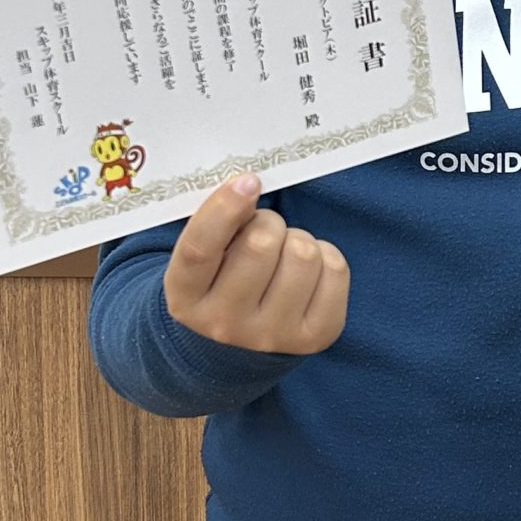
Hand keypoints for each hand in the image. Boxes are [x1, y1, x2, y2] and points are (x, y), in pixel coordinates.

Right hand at [163, 175, 349, 354]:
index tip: (247, 181)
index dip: (225, 207)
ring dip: (297, 240)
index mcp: (185, 298)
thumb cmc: (222, 278)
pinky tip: (307, 272)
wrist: (243, 340)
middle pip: (261, 243)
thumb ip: (216, 223)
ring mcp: (271, 336)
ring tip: (284, 255)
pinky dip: (326, 257)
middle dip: (268, 223)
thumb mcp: (204, 254)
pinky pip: (335, 269)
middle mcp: (224, 324)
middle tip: (264, 232)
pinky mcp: (315, 337)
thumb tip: (247, 187)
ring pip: (303, 253)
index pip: (200, 248)